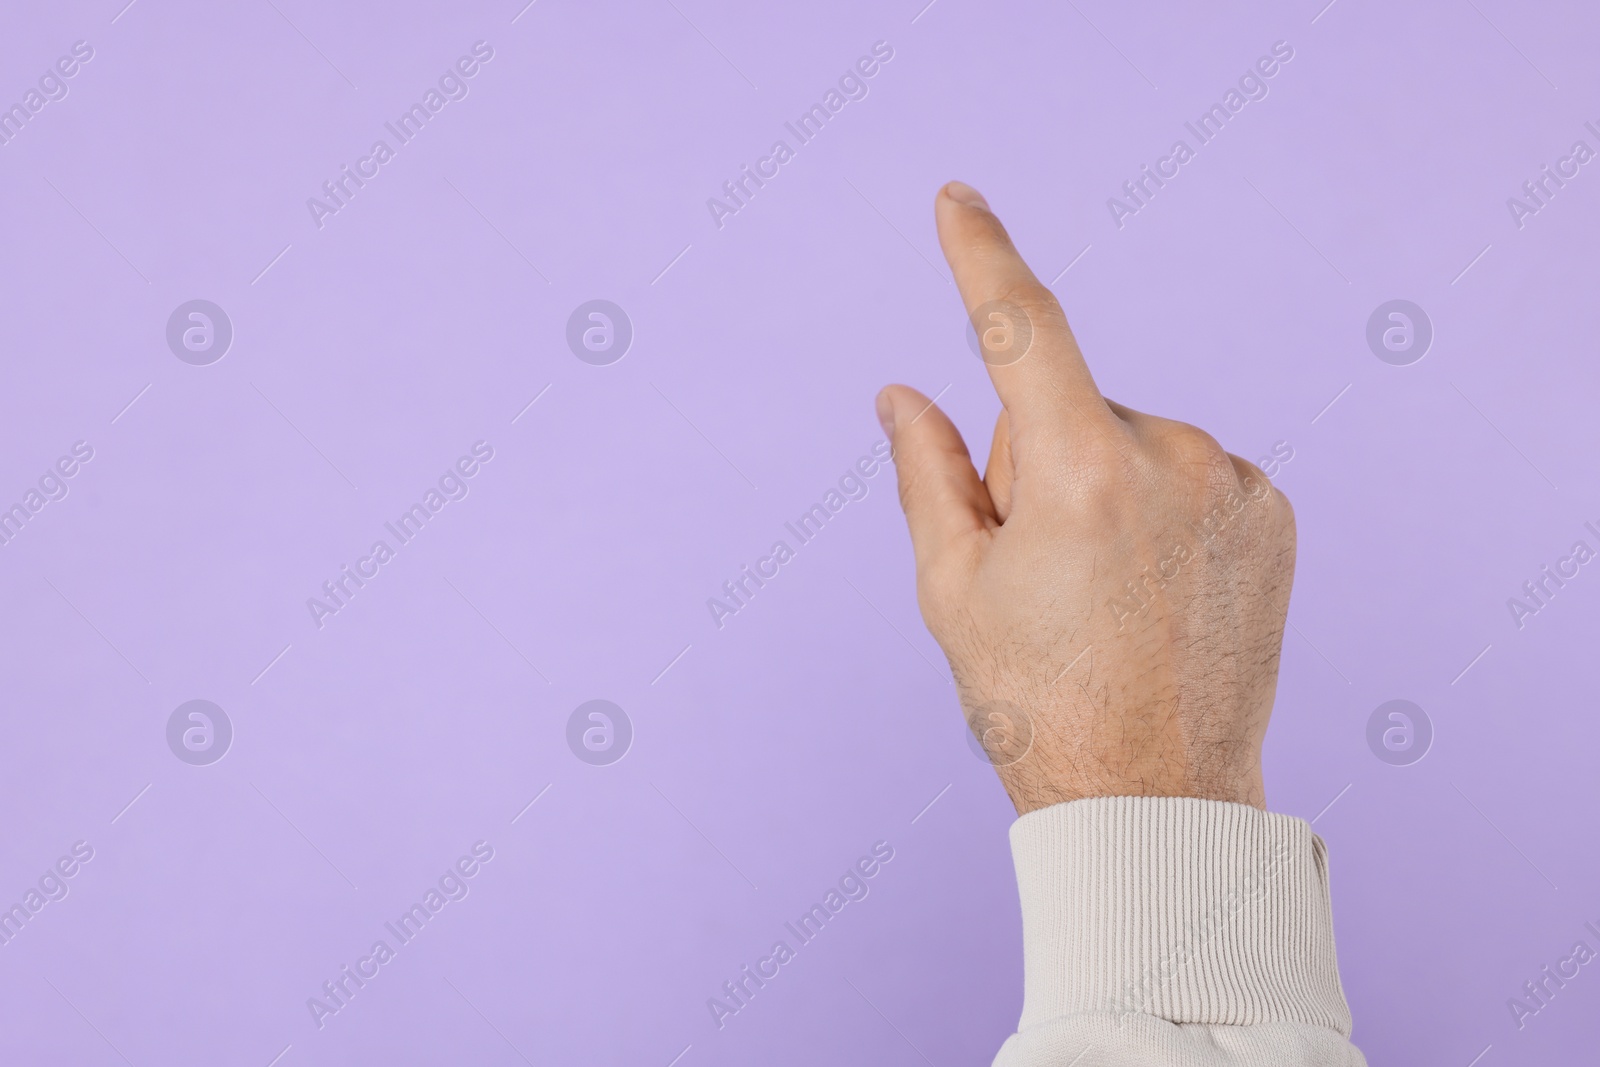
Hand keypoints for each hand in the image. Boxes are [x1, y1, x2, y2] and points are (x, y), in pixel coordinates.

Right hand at [876, 181, 1296, 815]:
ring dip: (1096, 482)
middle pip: (1061, 404)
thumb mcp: (953, 589)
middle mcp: (1170, 456)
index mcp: (1079, 473)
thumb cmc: (1037, 703)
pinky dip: (1156, 504)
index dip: (980, 255)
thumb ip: (925, 472)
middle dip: (1031, 458)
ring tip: (1101, 594)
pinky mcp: (1271, 508)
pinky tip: (1153, 588)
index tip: (957, 200)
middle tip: (1036, 569)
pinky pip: (1185, 468)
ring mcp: (1232, 480)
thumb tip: (901, 393)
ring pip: (1124, 437)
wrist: (1157, 797)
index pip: (1018, 330)